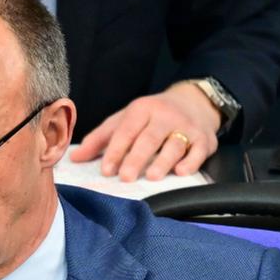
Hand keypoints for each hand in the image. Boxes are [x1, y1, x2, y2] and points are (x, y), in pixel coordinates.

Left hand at [67, 82, 220, 181]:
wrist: (194, 102)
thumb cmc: (152, 116)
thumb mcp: (124, 120)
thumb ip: (100, 139)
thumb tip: (74, 158)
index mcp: (143, 109)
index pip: (127, 130)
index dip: (116, 150)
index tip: (106, 170)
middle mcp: (166, 116)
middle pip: (150, 138)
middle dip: (137, 158)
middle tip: (126, 177)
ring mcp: (187, 127)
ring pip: (175, 144)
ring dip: (164, 161)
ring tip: (153, 176)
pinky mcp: (205, 139)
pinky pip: (198, 151)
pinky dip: (191, 161)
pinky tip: (181, 171)